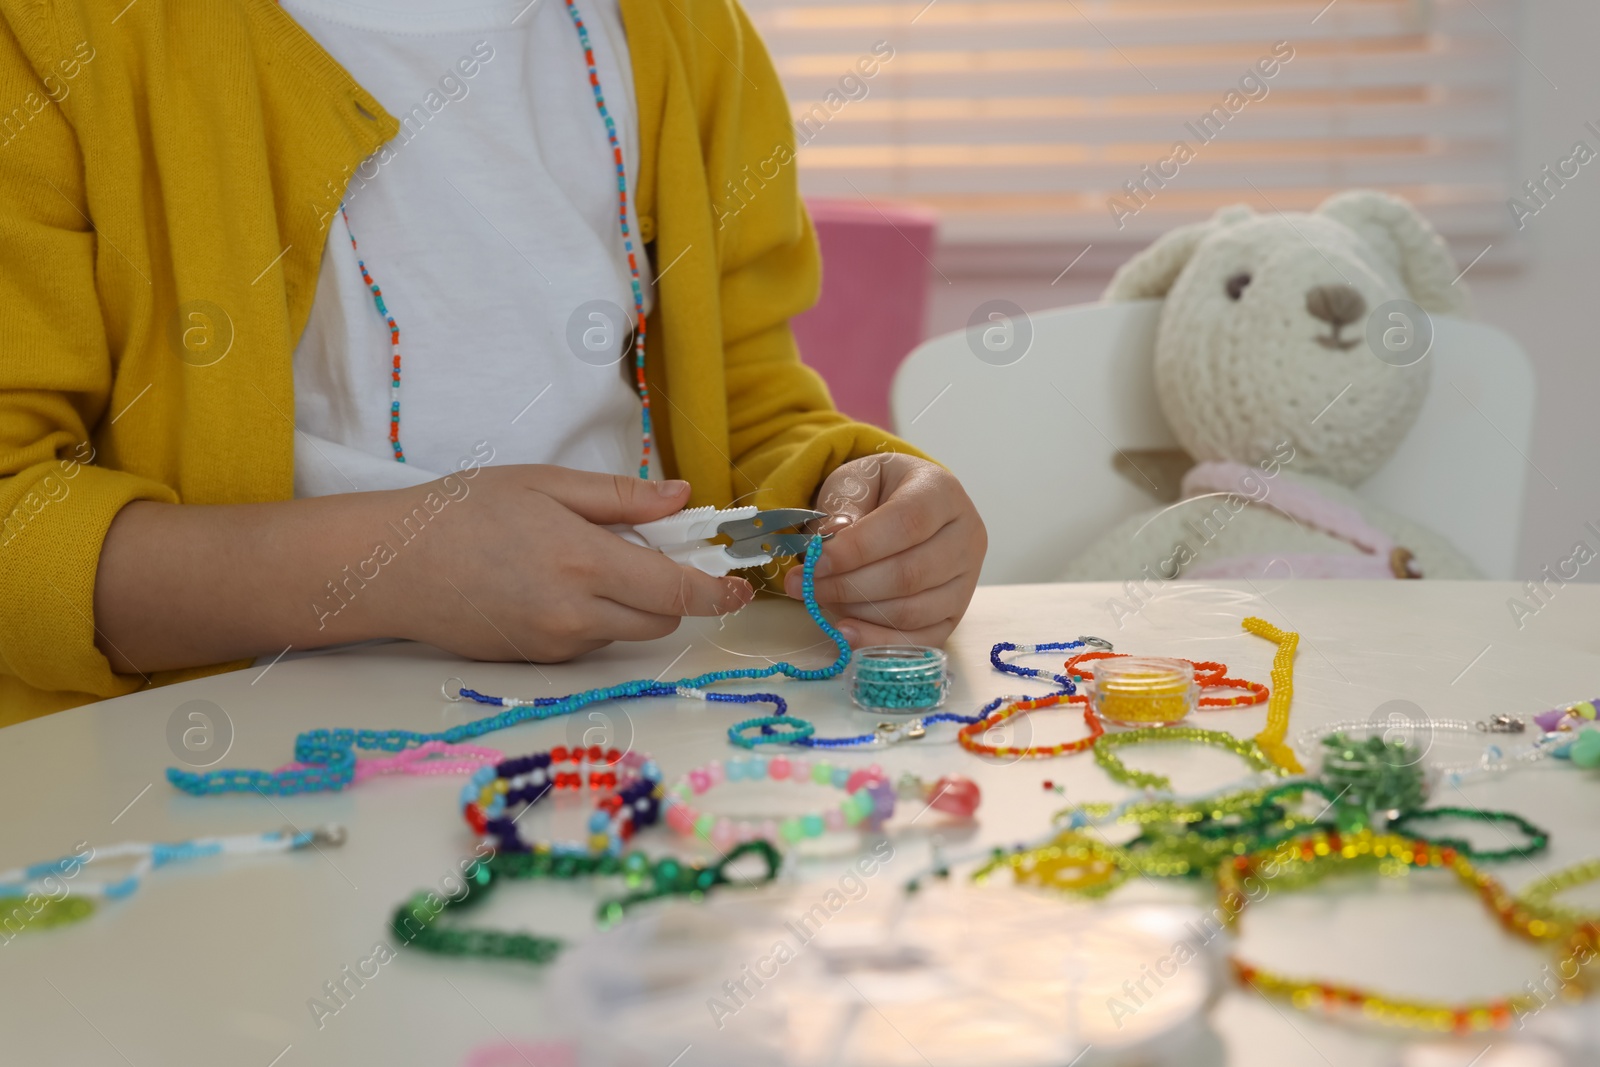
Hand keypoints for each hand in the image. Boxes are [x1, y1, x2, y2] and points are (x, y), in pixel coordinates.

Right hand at [390, 466, 753, 660]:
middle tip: (649, 553)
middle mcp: (576, 614)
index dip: (716, 593)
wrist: (392, 566)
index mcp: (584, 562)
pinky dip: (593, 618)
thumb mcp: (545, 483)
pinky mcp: (537, 662)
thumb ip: (621, 496)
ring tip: (584, 561)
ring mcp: (556, 645)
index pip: (676, 592)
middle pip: (660, 620)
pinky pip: (590, 643)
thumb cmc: (463, 512)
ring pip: (626, 633)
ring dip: (630, 605)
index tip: (739, 587)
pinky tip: (551, 586)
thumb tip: (682, 498)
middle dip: (671, 593)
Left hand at [783, 453, 985, 645]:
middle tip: (805, 585)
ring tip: (819, 600)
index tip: (816, 561)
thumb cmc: (878, 491)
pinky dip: (878, 641)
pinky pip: (920, 640)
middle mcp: (966, 537)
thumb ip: (842, 506)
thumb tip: (829, 541)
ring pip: (912, 611)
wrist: (905, 506)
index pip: (906, 523)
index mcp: (942, 492)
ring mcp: (966, 580)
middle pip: (909, 574)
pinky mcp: (955, 614)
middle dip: (849, 585)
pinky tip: (845, 633)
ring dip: (858, 612)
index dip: (859, 548)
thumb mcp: (855, 480)